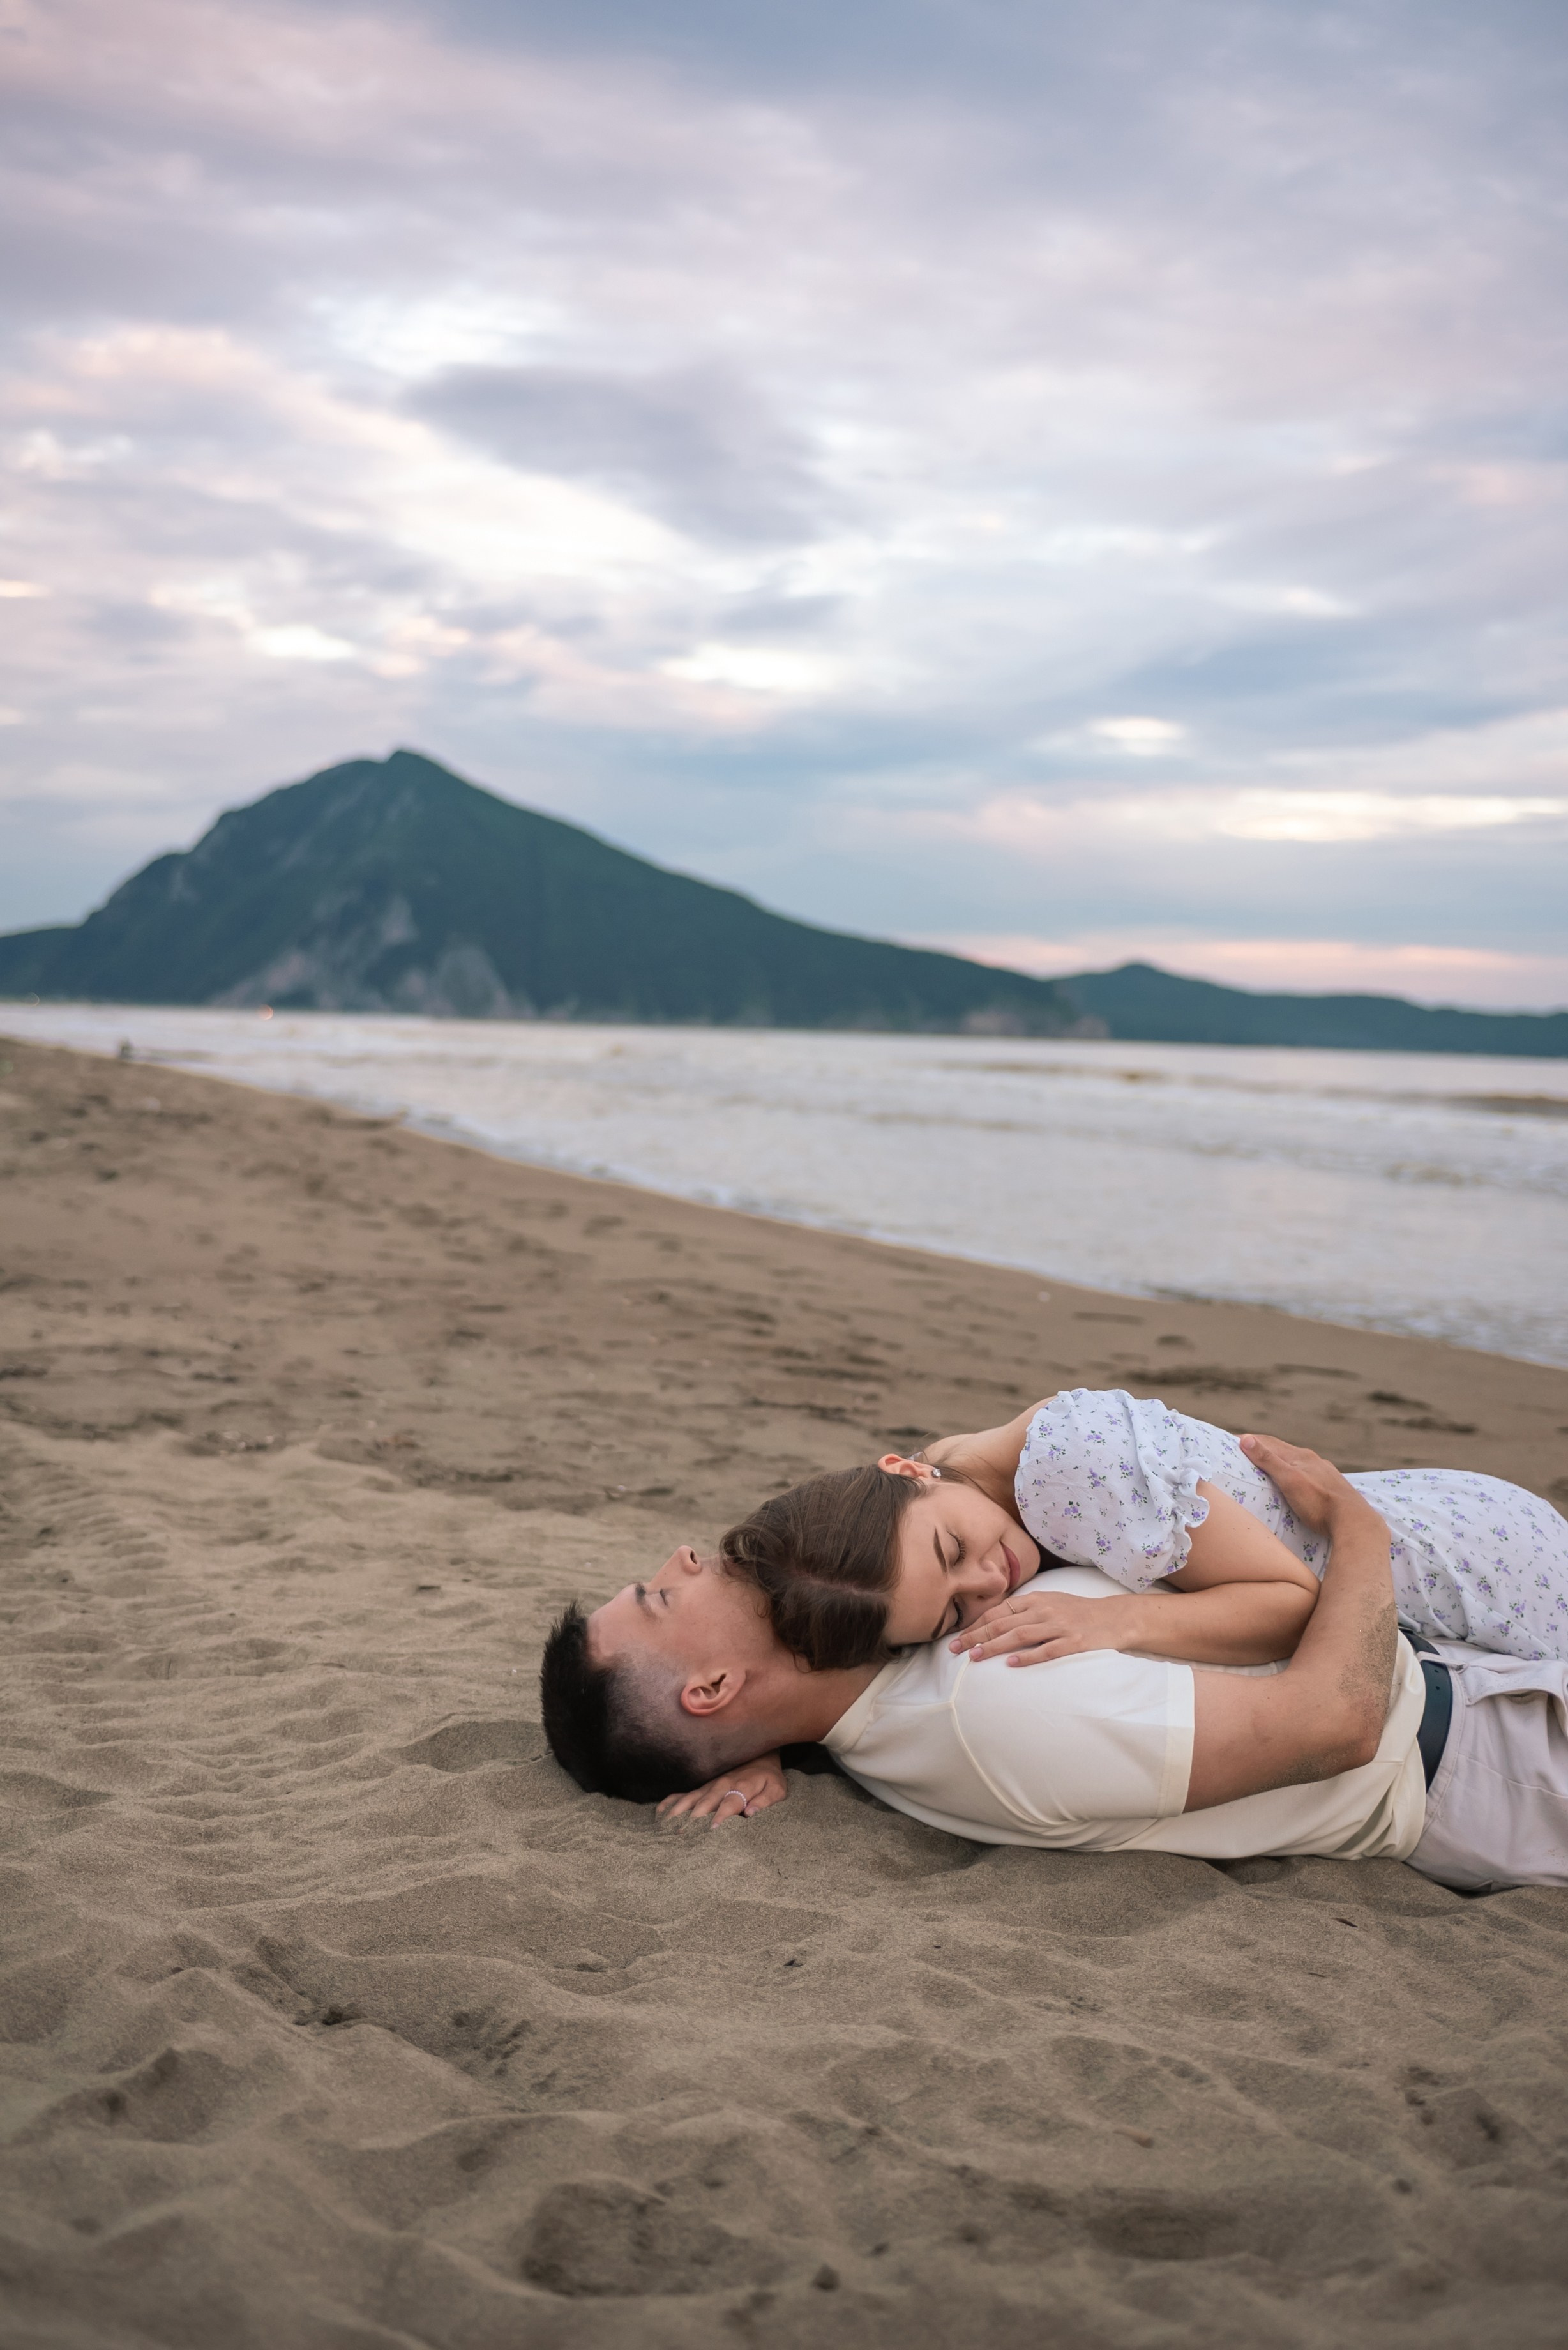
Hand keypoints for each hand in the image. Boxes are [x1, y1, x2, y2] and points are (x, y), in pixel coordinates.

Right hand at [655, 1753, 787, 1825]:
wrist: (759, 1755)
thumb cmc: (768, 1778)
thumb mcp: (776, 1789)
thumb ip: (765, 1801)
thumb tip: (750, 1813)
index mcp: (741, 1786)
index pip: (729, 1803)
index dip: (721, 1816)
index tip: (711, 1830)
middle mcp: (722, 1785)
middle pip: (704, 1803)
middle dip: (693, 1818)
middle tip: (681, 1834)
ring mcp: (709, 1785)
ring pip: (690, 1799)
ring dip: (678, 1812)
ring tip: (665, 1826)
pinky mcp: (703, 1786)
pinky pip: (683, 1793)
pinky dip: (671, 1802)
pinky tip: (659, 1813)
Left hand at [949, 1589, 1132, 1666]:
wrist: (1114, 1617)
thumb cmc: (1078, 1612)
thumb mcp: (1050, 1602)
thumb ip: (1025, 1610)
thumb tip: (994, 1620)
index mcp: (1036, 1599)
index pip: (999, 1611)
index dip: (976, 1624)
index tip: (958, 1637)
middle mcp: (1044, 1610)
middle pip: (1003, 1623)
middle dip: (977, 1636)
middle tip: (956, 1649)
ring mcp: (1059, 1627)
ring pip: (1020, 1635)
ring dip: (994, 1646)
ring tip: (975, 1657)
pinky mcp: (1073, 1643)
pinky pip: (1047, 1650)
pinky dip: (1028, 1657)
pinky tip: (1012, 1664)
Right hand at [1237, 1432, 1375, 1537]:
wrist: (1354, 1521)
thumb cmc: (1319, 1502)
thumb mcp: (1289, 1480)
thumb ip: (1268, 1460)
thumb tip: (1246, 1439)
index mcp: (1301, 1456)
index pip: (1269, 1442)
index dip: (1250, 1441)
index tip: (1233, 1441)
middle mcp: (1313, 1460)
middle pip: (1283, 1450)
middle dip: (1263, 1449)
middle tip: (1245, 1453)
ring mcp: (1324, 1473)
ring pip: (1297, 1463)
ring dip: (1279, 1462)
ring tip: (1267, 1468)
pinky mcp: (1331, 1487)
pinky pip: (1307, 1475)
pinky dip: (1293, 1474)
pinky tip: (1295, 1482)